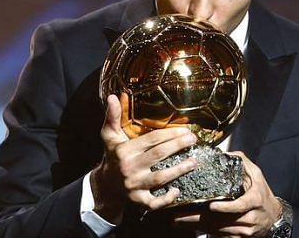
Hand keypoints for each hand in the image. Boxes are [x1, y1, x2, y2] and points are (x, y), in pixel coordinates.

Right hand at [90, 94, 197, 221]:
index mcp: (124, 150)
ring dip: (179, 170)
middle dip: (178, 146)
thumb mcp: (109, 136)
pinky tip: (178, 191)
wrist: (104, 186)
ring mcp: (134, 186)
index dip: (170, 134)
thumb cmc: (112, 157)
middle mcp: (129, 168)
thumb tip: (112, 96)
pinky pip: (154, 202)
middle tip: (193, 140)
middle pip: (158, 155)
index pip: (151, 140)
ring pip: (160, 178)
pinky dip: (166, 199)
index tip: (185, 130)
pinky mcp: (138, 201)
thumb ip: (113, 116)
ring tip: (194, 162)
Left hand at [173, 151, 281, 236]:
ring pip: (218, 230)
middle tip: (178, 216)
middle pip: (222, 221)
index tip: (211, 206)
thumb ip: (242, 162)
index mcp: (254, 200)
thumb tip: (223, 153)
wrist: (274, 218)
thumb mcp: (257, 175)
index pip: (239, 206)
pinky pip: (220, 236)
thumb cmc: (262, 194)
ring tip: (177, 221)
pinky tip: (190, 227)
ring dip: (196, 226)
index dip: (225, 207)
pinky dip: (204, 231)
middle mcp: (249, 217)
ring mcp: (244, 230)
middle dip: (198, 219)